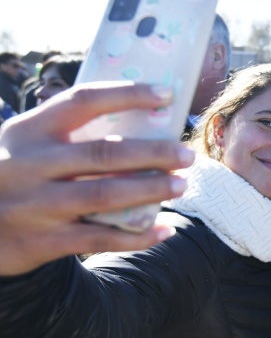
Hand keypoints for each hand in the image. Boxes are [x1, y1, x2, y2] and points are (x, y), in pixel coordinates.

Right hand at [0, 82, 194, 275]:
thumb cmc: (10, 174)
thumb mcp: (22, 144)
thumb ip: (64, 133)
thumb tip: (134, 117)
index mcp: (29, 130)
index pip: (84, 101)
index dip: (128, 95)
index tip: (167, 95)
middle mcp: (31, 165)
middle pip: (105, 152)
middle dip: (153, 153)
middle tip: (187, 155)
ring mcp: (37, 205)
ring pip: (106, 195)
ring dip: (150, 190)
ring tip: (181, 185)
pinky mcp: (43, 242)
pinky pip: (100, 238)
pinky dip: (136, 237)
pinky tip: (164, 231)